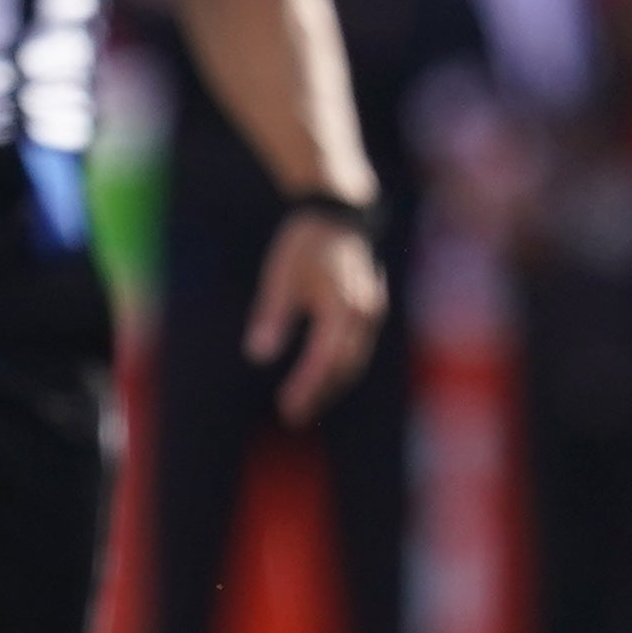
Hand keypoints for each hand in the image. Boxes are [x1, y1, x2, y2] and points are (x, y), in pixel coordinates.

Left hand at [247, 208, 386, 425]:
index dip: (307, 386)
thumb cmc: (304, 245)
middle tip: (292, 416)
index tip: (286, 406)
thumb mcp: (280, 277)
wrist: (338, 216)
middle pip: (344, 366)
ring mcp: (372, 312)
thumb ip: (272, 316)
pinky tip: (320, 380)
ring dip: (331, 385)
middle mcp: (365, 313)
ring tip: (304, 405)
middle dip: (319, 393)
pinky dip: (340, 367)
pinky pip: (358, 347)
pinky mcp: (370, 310)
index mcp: (343, 306)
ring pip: (355, 360)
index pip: (325, 358)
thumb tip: (258, 356)